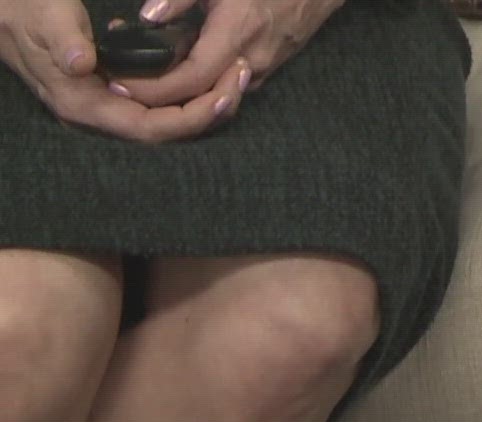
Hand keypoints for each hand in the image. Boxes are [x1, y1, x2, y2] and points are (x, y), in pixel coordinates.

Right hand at [0, 0, 244, 140]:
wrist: (4, 7)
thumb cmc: (23, 6)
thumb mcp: (42, 14)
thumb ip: (62, 39)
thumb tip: (81, 64)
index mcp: (81, 104)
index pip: (150, 130)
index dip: (192, 119)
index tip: (224, 94)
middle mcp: (96, 114)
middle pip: (166, 132)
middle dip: (209, 111)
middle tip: (242, 77)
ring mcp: (104, 105)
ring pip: (166, 120)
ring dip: (204, 102)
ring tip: (237, 76)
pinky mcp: (111, 92)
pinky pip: (158, 105)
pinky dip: (187, 92)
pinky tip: (211, 74)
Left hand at [109, 0, 339, 108]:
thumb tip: (148, 16)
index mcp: (238, 32)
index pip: (191, 78)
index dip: (154, 88)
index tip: (119, 85)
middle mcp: (252, 61)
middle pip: (200, 98)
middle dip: (159, 100)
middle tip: (119, 88)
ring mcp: (262, 68)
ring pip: (215, 95)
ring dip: (178, 95)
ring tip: (141, 82)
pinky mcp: (266, 68)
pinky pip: (228, 86)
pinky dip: (199, 86)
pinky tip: (176, 72)